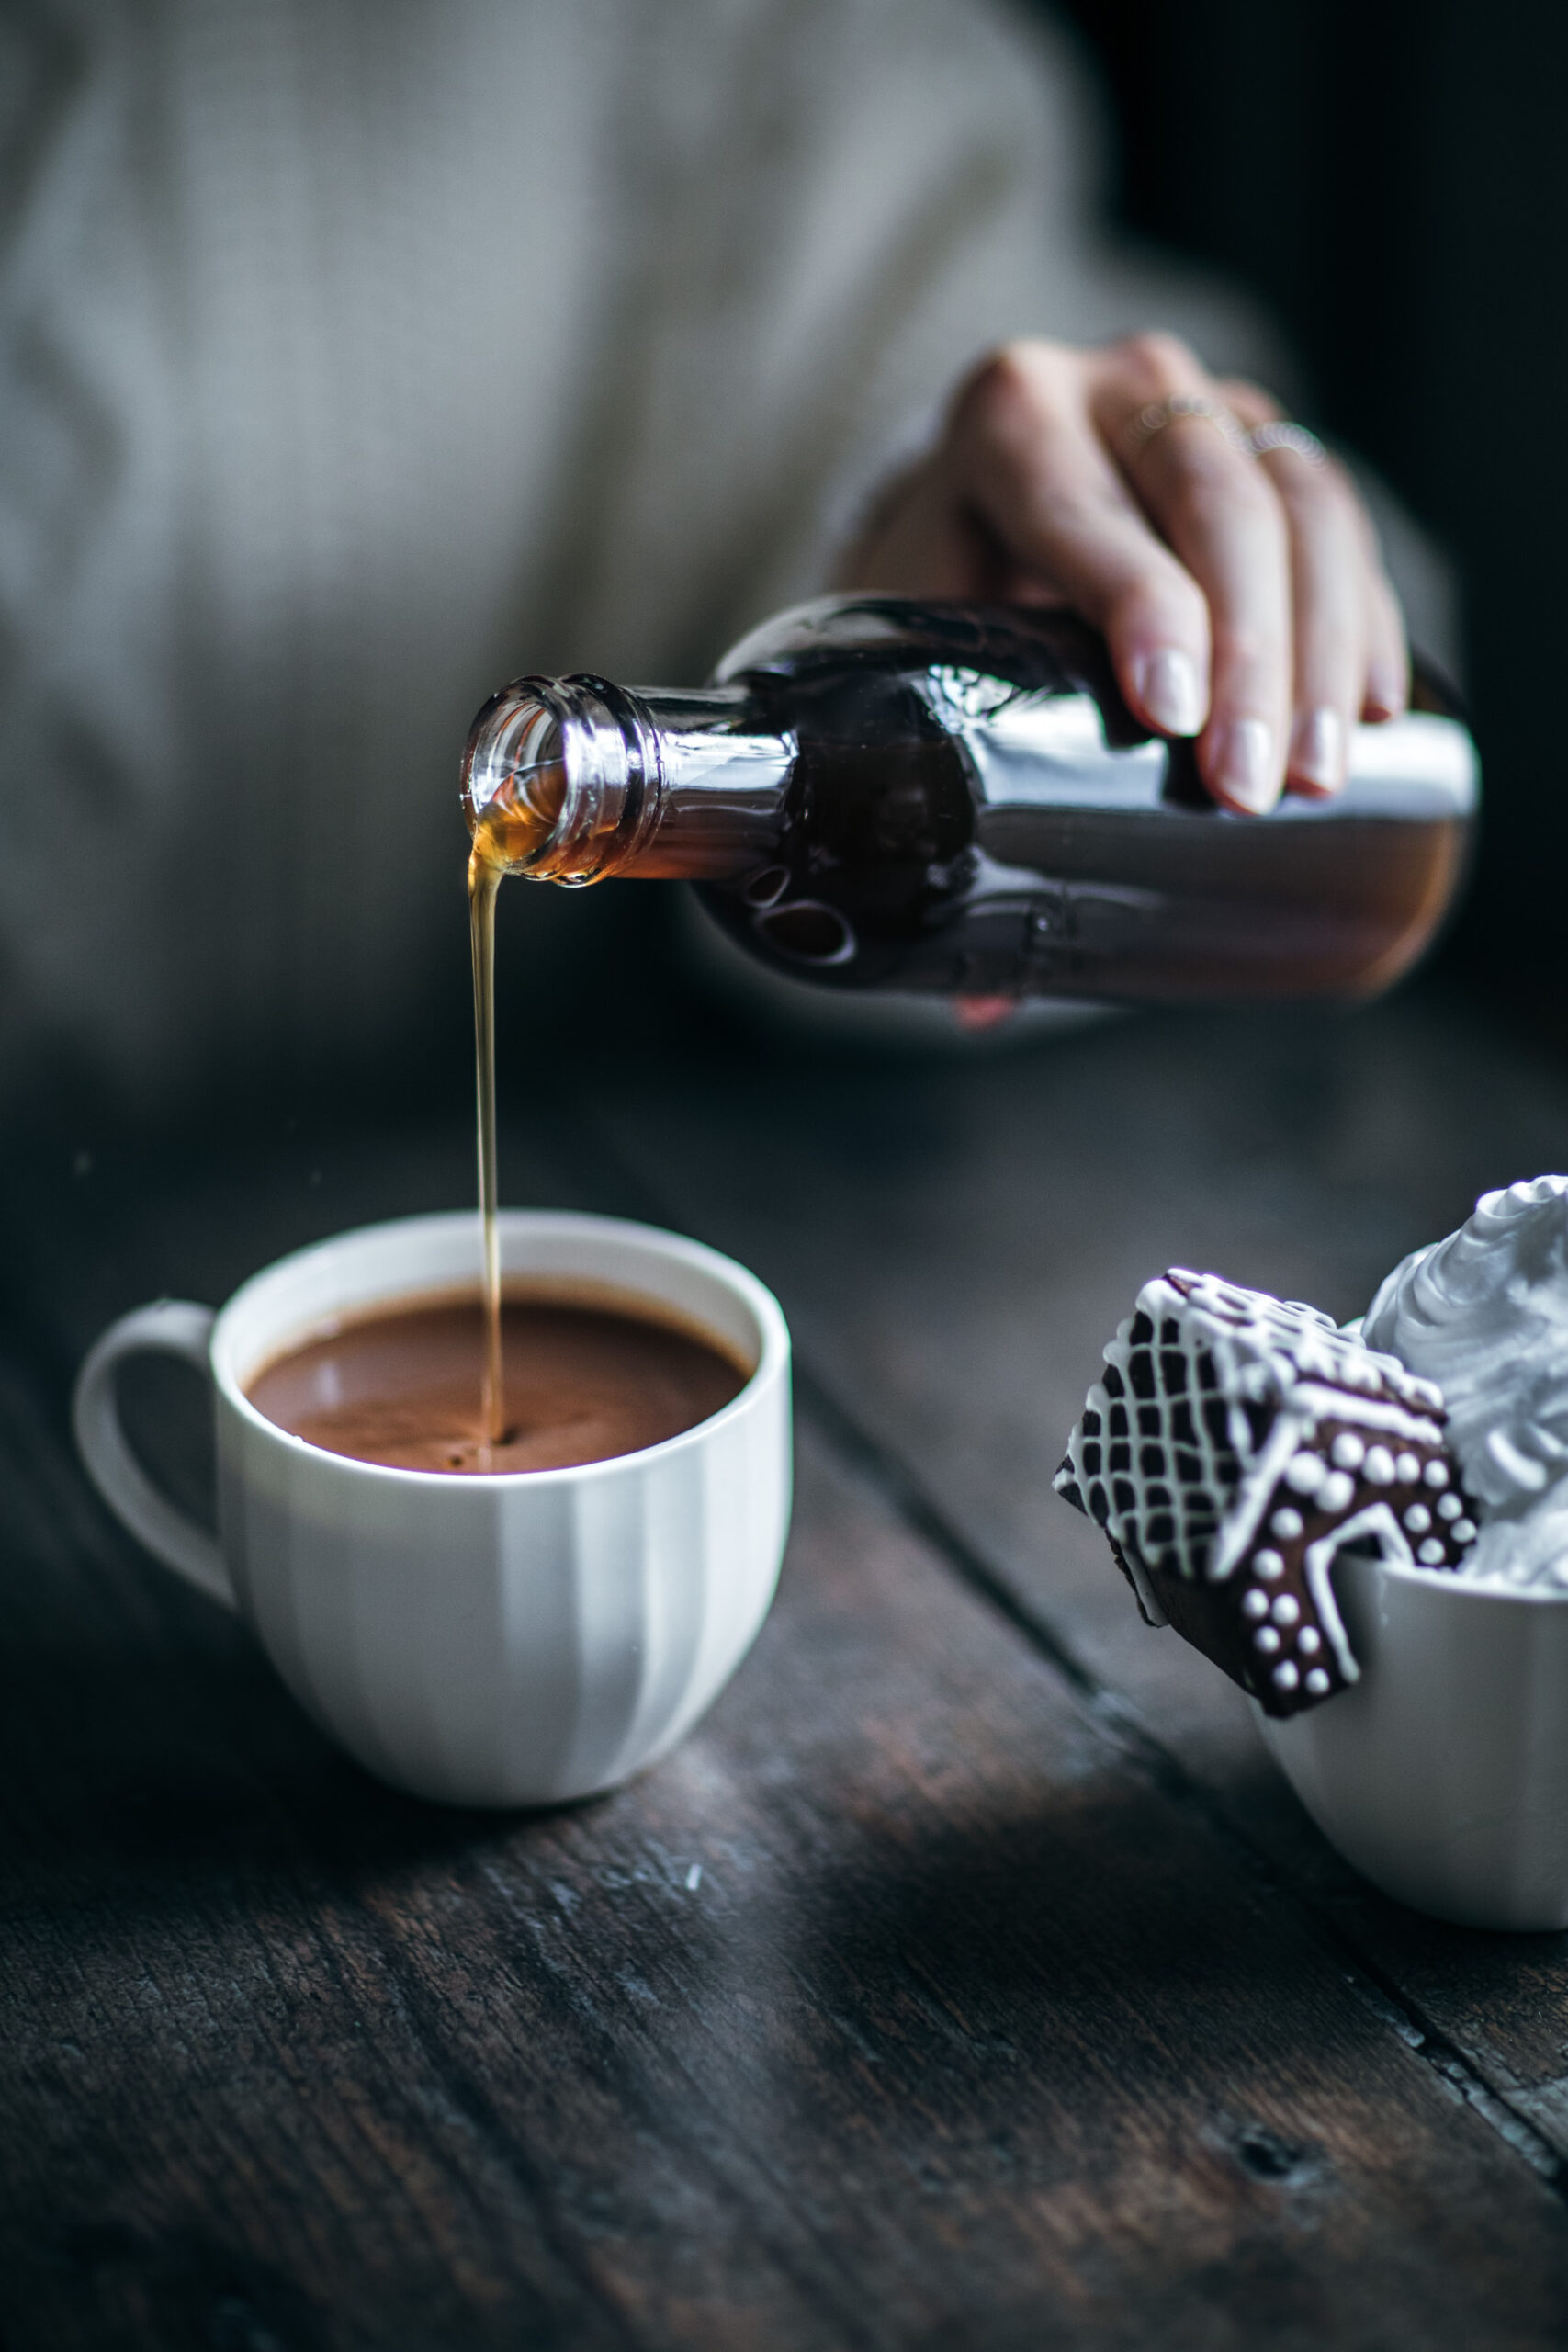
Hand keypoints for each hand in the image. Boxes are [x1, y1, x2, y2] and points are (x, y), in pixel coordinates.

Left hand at [835, 334, 1408, 813]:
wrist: (957, 507)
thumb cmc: (917, 593)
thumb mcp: (896, 645)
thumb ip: (916, 784)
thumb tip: (977, 1000)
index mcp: (1000, 417)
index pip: (1079, 503)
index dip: (1139, 603)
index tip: (1172, 712)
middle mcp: (1109, 386)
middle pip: (1211, 497)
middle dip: (1250, 650)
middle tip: (1253, 784)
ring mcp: (1201, 403)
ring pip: (1300, 494)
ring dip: (1325, 639)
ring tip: (1321, 771)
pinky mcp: (1266, 441)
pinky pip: (1342, 513)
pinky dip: (1365, 611)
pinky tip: (1375, 708)